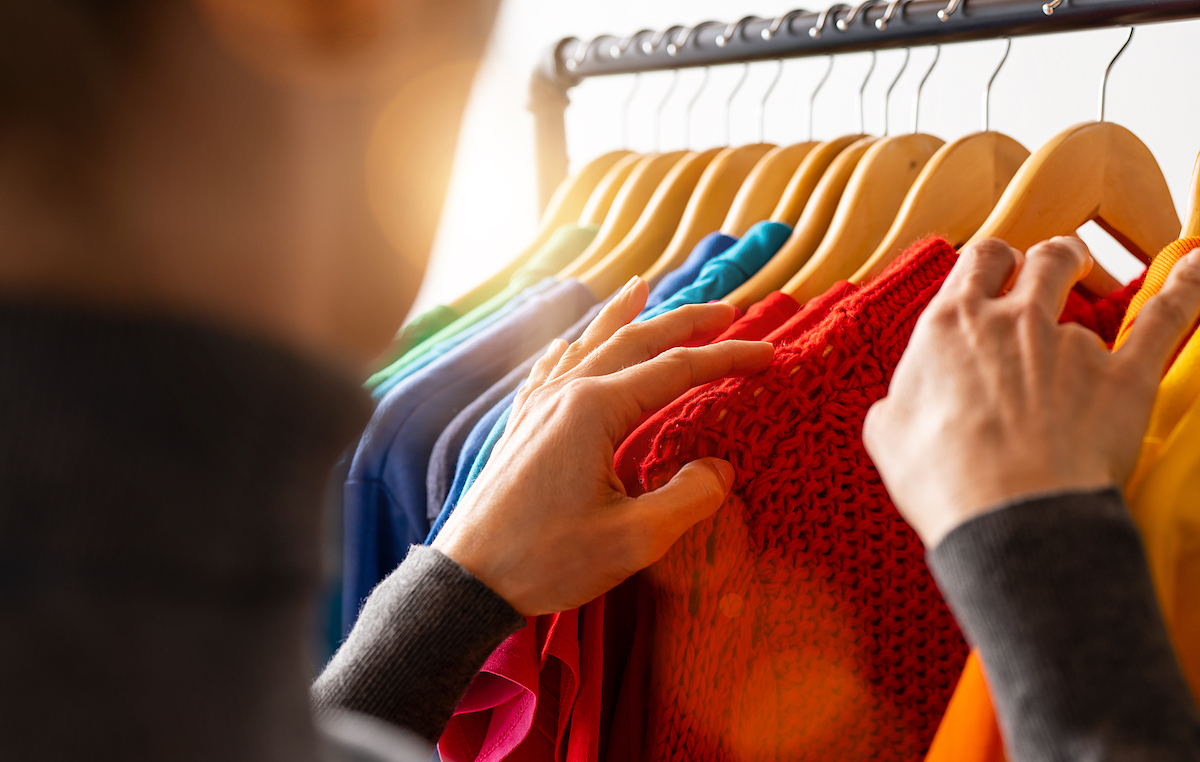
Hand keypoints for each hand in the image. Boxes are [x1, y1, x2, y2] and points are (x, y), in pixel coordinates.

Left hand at [432, 278, 773, 615]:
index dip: (727, 358)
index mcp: (594, 410)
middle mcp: (565, 394)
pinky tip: (572, 344)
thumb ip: (689, 497)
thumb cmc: (549, 560)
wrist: (471, 579)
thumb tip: (721, 468)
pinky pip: (552, 368)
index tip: (768, 354)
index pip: (676, 369)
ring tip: (642, 288)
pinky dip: (574, 346)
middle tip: (727, 309)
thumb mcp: (635, 539)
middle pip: (634, 339)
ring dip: (623, 316)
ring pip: (589, 344)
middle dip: (684, 321)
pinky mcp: (521, 425)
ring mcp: (537, 405)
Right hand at [863, 236, 1199, 547]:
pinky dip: (1187, 287)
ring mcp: (1073, 344)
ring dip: (1095, 286)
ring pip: (1092, 290)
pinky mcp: (1124, 376)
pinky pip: (1164, 316)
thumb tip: (900, 402)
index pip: (977, 261)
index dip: (990, 262)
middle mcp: (1011, 321)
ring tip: (1103, 286)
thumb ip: (899, 401)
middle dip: (1048, 258)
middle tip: (1052, 268)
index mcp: (950, 327)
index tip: (995, 272)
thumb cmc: (942, 479)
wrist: (1010, 516)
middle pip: (1040, 258)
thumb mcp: (887, 435)